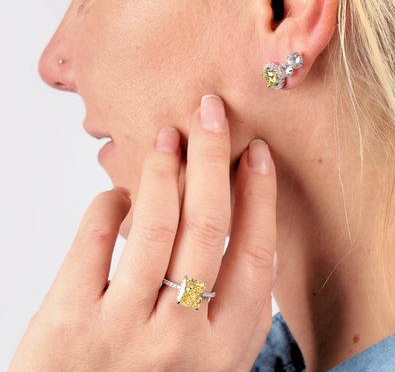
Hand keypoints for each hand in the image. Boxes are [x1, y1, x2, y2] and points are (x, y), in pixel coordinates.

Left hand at [9, 95, 276, 371]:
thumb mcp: (209, 359)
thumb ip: (228, 307)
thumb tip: (239, 225)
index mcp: (225, 347)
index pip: (255, 254)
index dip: (259, 196)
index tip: (256, 153)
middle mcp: (181, 338)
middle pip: (208, 225)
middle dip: (212, 157)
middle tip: (211, 112)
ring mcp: (123, 329)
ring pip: (155, 224)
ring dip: (165, 169)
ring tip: (169, 135)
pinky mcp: (69, 322)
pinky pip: (93, 240)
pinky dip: (108, 204)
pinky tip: (118, 194)